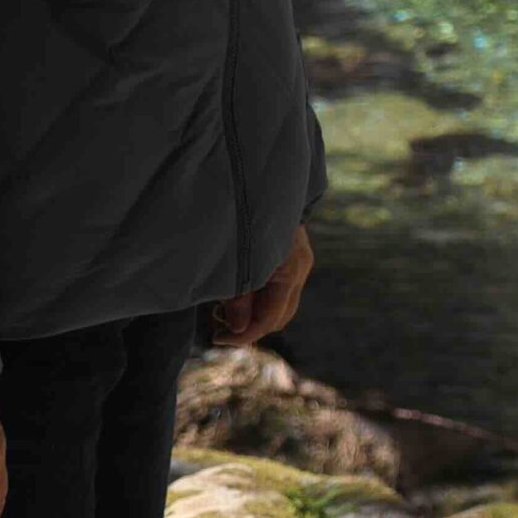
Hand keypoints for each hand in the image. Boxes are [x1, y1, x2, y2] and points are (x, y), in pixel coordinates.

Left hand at [210, 224, 313, 346]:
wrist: (263, 180)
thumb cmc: (243, 218)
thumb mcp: (235, 262)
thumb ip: (237, 298)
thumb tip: (237, 329)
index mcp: (289, 272)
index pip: (268, 320)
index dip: (242, 335)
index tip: (217, 337)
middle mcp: (300, 269)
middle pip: (279, 317)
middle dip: (251, 326)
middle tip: (220, 324)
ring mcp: (300, 261)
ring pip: (281, 305)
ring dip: (255, 312)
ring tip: (226, 306)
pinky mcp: (294, 256)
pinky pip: (280, 289)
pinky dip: (260, 298)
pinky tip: (238, 290)